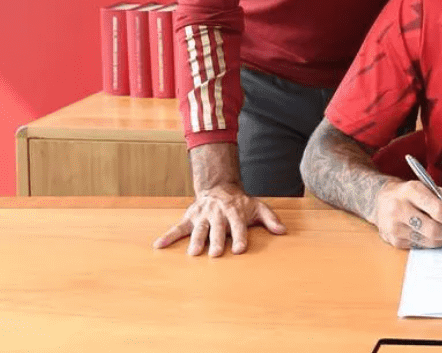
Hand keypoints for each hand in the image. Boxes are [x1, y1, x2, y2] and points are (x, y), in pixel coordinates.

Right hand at [153, 184, 285, 255]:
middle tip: (217, 254)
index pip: (238, 225)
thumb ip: (270, 219)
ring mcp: (202, 215)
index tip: (240, 249)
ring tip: (194, 253)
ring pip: (199, 229)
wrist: (219, 187)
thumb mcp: (257, 206)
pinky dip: (168, 236)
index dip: (240, 236)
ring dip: (196, 240)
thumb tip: (283, 231)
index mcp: (235, 211)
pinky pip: (177, 227)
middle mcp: (218, 213)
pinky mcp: (190, 217)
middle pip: (218, 229)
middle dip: (217, 240)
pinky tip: (159, 246)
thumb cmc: (240, 202)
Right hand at [373, 180, 441, 248]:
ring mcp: (395, 226)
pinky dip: (432, 243)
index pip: (439, 210)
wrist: (381, 200)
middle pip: (434, 229)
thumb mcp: (432, 189)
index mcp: (412, 190)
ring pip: (428, 241)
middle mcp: (400, 208)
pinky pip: (421, 246)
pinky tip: (434, 235)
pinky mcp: (394, 241)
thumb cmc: (412, 194)